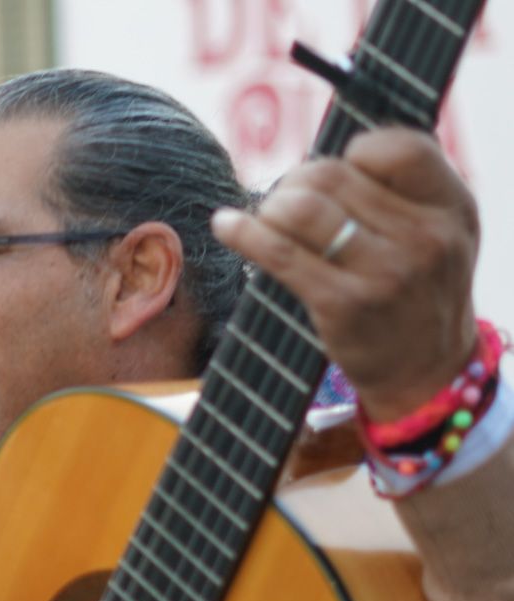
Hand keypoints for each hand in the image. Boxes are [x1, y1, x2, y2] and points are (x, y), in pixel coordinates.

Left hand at [211, 128, 478, 423]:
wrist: (425, 373)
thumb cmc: (417, 293)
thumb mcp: (440, 234)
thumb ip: (405, 189)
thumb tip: (332, 150)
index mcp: (452, 207)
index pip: (397, 147)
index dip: (353, 152)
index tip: (335, 176)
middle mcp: (425, 236)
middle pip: (332, 176)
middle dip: (295, 182)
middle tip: (285, 204)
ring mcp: (385, 272)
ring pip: (301, 208)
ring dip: (269, 208)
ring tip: (267, 222)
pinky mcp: (343, 305)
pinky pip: (279, 252)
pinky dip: (243, 232)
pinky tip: (226, 226)